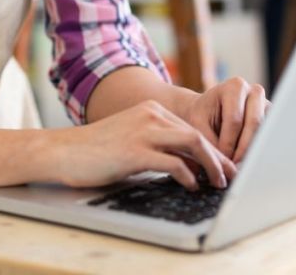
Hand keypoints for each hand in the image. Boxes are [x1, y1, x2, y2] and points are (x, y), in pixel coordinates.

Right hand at [52, 100, 236, 190]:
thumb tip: (189, 167)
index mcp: (151, 111)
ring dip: (210, 165)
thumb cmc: (96, 151)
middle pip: (197, 135)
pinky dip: (188, 175)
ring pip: (192, 143)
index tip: (224, 166)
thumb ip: (157, 145)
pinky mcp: (135, 152)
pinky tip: (191, 185)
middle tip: (231, 177)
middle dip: (219, 158)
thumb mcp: (132, 139)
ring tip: (217, 183)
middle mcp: (150, 116)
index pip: (192, 128)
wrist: (64, 151)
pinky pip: (172, 162)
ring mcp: (143, 132)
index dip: (212, 149)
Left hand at [181, 77, 269, 162]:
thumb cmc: (200, 117)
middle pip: (255, 124)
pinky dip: (260, 151)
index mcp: (235, 87)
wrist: (205, 112)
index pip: (235, 120)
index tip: (223, 160)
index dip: (229, 143)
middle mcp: (254, 92)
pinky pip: (270, 137)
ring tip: (240, 166)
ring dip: (253, 151)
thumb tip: (225, 165)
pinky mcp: (272, 118)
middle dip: (243, 149)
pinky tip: (249, 161)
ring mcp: (266, 104)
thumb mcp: (198, 126)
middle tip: (234, 167)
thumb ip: (211, 142)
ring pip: (265, 132)